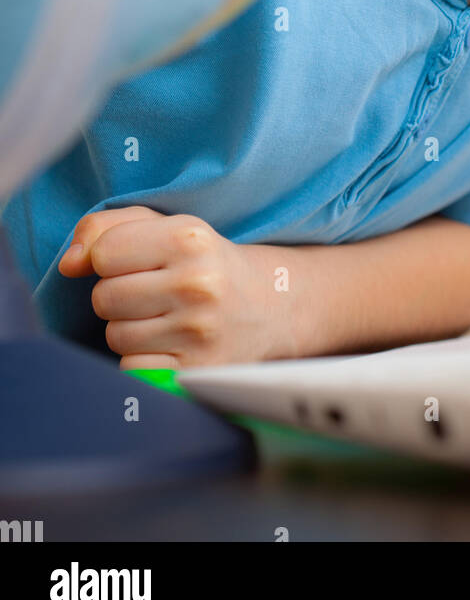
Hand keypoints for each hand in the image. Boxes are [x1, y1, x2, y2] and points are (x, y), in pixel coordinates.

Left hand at [57, 206, 278, 369]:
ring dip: (130, 330)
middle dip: (118, 297)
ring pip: (115, 336)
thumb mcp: (165, 227)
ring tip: (165, 319)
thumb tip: (68, 264)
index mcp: (188, 238)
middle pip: (104, 297)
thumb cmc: (204, 263)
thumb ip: (107, 227)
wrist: (272, 306)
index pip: (103, 253)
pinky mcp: (196, 372)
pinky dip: (142, 360)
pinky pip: (131, 369)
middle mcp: (196, 283)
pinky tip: (170, 346)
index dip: (110, 259)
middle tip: (154, 294)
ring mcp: (198, 331)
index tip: (138, 263)